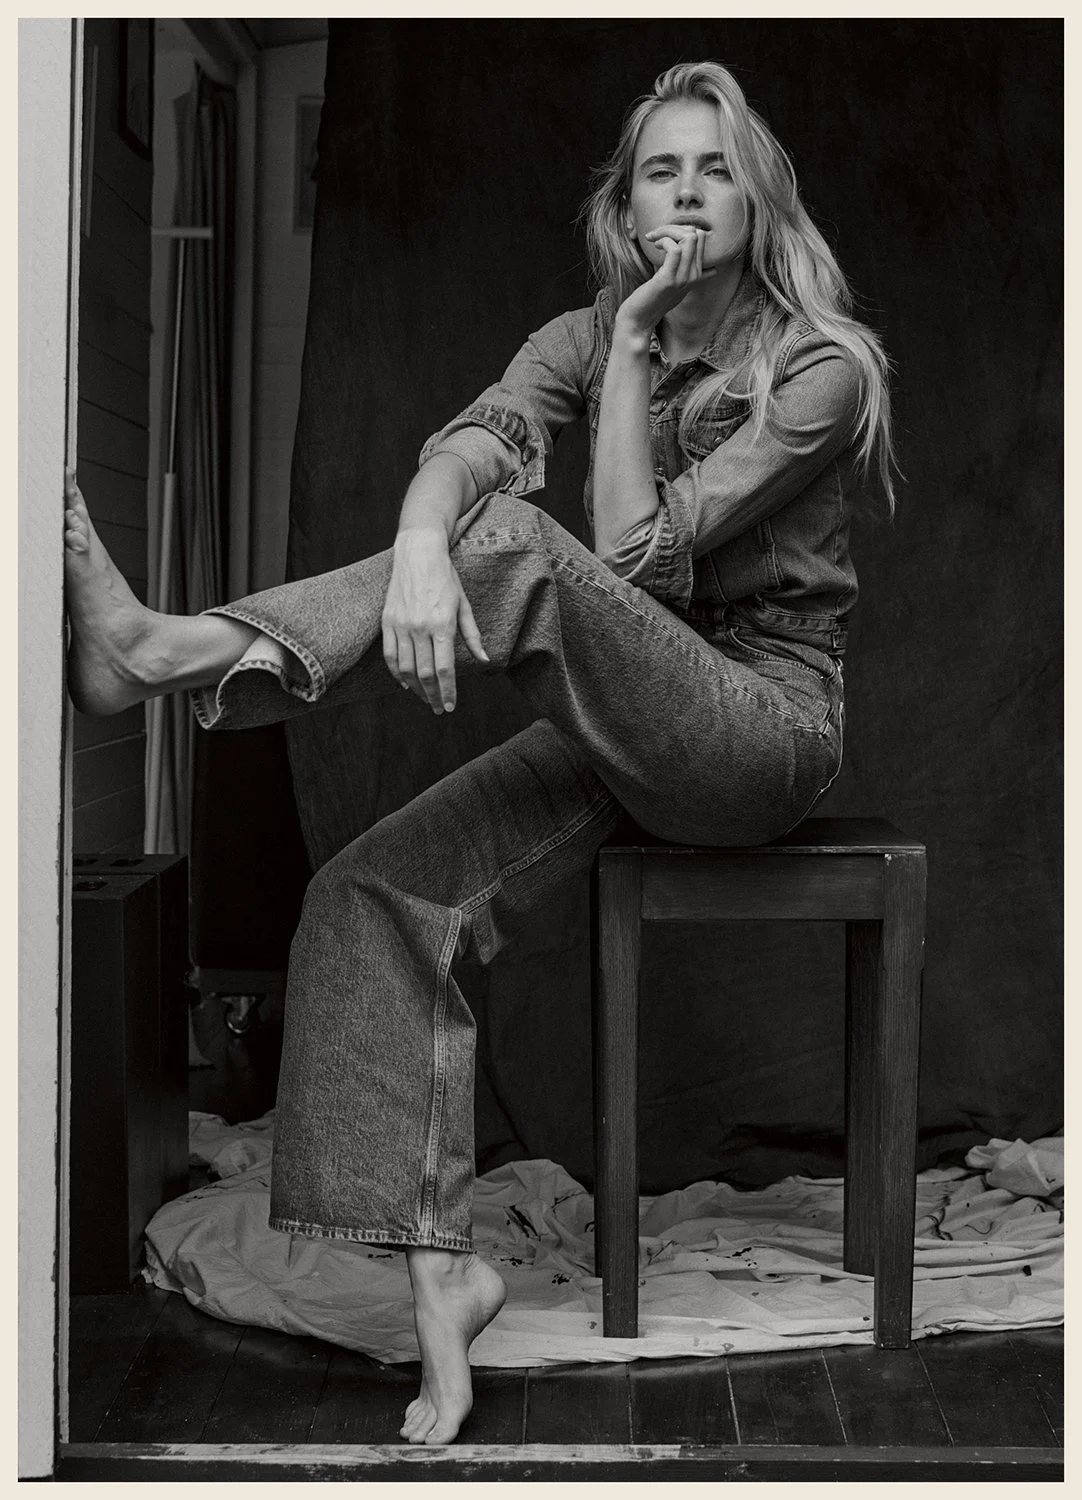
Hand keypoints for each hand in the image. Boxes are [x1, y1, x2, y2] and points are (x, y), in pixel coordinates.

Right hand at [381, 526, 488, 712]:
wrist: (417, 553)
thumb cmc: (445, 578)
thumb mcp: (464, 605)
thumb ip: (472, 636)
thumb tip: (484, 660)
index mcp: (442, 624)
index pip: (444, 669)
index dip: (448, 692)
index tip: (450, 706)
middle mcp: (419, 628)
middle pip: (425, 673)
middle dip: (433, 696)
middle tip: (439, 709)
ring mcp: (400, 625)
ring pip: (405, 668)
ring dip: (416, 688)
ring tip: (425, 698)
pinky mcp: (387, 622)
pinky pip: (389, 655)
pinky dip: (396, 673)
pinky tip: (406, 683)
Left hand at [618, 225, 714, 337]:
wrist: (639, 319)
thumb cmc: (654, 299)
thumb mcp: (678, 285)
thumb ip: (692, 274)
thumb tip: (714, 270)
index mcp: (697, 273)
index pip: (701, 238)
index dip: (681, 230)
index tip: (663, 237)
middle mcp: (694, 275)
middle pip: (696, 235)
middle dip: (674, 227)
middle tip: (656, 236)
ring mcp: (683, 278)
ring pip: (688, 238)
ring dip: (668, 231)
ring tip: (654, 240)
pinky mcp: (669, 280)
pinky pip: (674, 249)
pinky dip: (663, 240)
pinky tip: (654, 245)